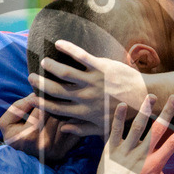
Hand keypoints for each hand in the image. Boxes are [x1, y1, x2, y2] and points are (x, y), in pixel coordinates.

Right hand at [0, 95, 79, 161]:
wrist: (18, 160)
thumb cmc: (12, 136)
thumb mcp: (6, 121)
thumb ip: (19, 106)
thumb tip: (36, 94)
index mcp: (28, 135)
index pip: (43, 109)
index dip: (47, 97)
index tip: (49, 90)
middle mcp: (43, 143)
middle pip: (57, 115)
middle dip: (59, 102)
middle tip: (61, 92)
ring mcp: (55, 149)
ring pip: (67, 122)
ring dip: (68, 111)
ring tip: (67, 101)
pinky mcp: (63, 152)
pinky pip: (73, 132)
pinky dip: (74, 122)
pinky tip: (72, 114)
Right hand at [29, 40, 147, 136]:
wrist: (143, 97)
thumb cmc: (122, 113)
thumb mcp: (102, 127)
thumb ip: (81, 130)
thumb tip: (63, 129)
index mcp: (84, 112)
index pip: (57, 108)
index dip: (42, 103)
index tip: (32, 97)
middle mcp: (86, 97)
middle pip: (57, 90)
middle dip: (41, 84)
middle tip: (31, 77)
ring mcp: (93, 81)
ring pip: (65, 72)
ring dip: (51, 66)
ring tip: (43, 61)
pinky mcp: (102, 67)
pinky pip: (82, 56)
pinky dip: (69, 49)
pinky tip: (59, 43)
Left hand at [72, 94, 173, 173]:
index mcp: (154, 165)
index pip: (173, 144)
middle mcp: (141, 155)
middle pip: (157, 130)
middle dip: (167, 113)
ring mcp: (125, 151)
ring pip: (137, 127)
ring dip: (145, 110)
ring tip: (151, 96)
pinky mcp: (111, 150)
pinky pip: (115, 131)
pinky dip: (119, 118)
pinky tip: (123, 104)